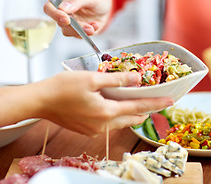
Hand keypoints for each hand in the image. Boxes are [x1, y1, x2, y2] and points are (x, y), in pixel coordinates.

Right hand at [0, 71, 172, 136]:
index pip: (138, 108)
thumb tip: (137, 79)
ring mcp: (94, 130)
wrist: (40, 101)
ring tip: (138, 101)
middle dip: (145, 110)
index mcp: (106, 112)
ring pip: (120, 121)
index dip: (155, 104)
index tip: (170, 101)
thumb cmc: (62, 87)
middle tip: (156, 101)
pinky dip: (116, 114)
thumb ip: (117, 80)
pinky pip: (108, 123)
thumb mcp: (91, 79)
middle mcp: (102, 125)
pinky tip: (115, 104)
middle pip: (131, 118)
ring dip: (131, 112)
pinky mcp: (87, 129)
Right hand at [43, 0, 111, 37]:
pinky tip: (96, 25)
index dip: (54, 14)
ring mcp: (69, 22)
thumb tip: (63, 8)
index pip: (49, 7)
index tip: (66, 19)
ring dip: (82, 31)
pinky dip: (89, 32)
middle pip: (59, 22)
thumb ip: (77, 0)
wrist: (106, 7)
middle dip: (74, 27)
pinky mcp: (76, 31)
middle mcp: (63, 11)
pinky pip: (79, 35)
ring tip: (95, 25)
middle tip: (88, 27)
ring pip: (69, 31)